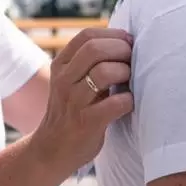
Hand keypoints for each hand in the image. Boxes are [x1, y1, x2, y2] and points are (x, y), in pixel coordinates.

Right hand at [30, 28, 133, 174]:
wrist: (52, 150)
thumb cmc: (72, 110)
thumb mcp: (71, 80)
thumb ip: (89, 62)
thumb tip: (125, 41)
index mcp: (61, 65)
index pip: (87, 35)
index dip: (112, 35)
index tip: (128, 42)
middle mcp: (63, 80)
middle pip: (95, 49)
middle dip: (121, 50)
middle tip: (132, 60)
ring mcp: (73, 101)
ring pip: (104, 72)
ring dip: (125, 72)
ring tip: (130, 80)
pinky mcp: (86, 122)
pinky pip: (115, 103)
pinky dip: (128, 99)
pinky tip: (128, 102)